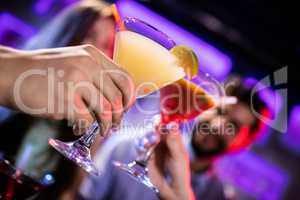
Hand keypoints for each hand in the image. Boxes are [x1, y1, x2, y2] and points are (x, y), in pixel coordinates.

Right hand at [0, 45, 134, 135]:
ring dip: (106, 125)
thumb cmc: (44, 72)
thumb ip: (95, 74)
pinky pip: (86, 120)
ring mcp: (76, 80)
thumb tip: (116, 99)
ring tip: (102, 130)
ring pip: (106, 110)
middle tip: (115, 125)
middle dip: (120, 116)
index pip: (125, 77)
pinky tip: (78, 128)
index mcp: (93, 55)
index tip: (126, 108)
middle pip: (118, 97)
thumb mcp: (73, 61)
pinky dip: (84, 128)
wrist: (10, 73)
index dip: (130, 96)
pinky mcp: (64, 98)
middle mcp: (88, 65)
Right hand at [148, 125, 194, 199]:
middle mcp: (164, 142)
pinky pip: (140, 147)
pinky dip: (141, 146)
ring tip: (149, 143)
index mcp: (174, 140)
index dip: (162, 121)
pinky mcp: (147, 156)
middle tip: (153, 132)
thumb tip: (171, 124)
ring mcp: (155, 149)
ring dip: (146, 138)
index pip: (167, 126)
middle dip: (152, 129)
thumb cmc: (180, 173)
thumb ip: (173, 141)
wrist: (171, 188)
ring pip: (146, 136)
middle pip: (155, 129)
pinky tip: (144, 149)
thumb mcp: (178, 156)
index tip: (158, 118)